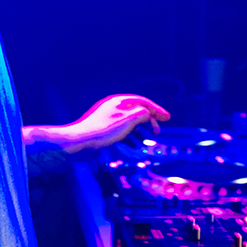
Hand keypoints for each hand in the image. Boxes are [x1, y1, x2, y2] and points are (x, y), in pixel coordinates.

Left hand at [29, 94, 171, 153]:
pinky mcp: (104, 127)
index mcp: (119, 101)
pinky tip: (134, 145)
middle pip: (136, 110)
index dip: (156, 109)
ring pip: (130, 121)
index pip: (142, 101)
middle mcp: (114, 106)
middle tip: (159, 130)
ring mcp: (108, 116)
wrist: (80, 140)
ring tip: (149, 139)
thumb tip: (147, 113)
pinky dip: (130, 135)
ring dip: (141, 129)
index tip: (167, 118)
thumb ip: (141, 115)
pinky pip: (121, 128)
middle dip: (150, 120)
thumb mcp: (127, 121)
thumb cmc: (102, 131)